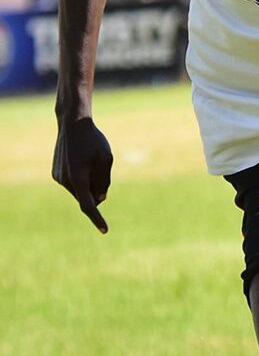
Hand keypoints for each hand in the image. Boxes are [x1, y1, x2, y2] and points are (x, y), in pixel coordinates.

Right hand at [52, 117, 113, 232]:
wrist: (72, 125)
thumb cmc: (94, 141)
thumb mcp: (106, 160)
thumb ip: (104, 181)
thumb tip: (99, 200)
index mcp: (78, 178)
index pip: (88, 205)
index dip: (97, 218)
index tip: (105, 230)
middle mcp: (65, 180)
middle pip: (87, 197)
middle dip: (97, 192)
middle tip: (101, 171)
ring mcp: (58, 177)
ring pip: (80, 191)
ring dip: (89, 184)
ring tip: (89, 162)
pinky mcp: (56, 174)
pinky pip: (74, 184)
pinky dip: (81, 179)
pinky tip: (81, 161)